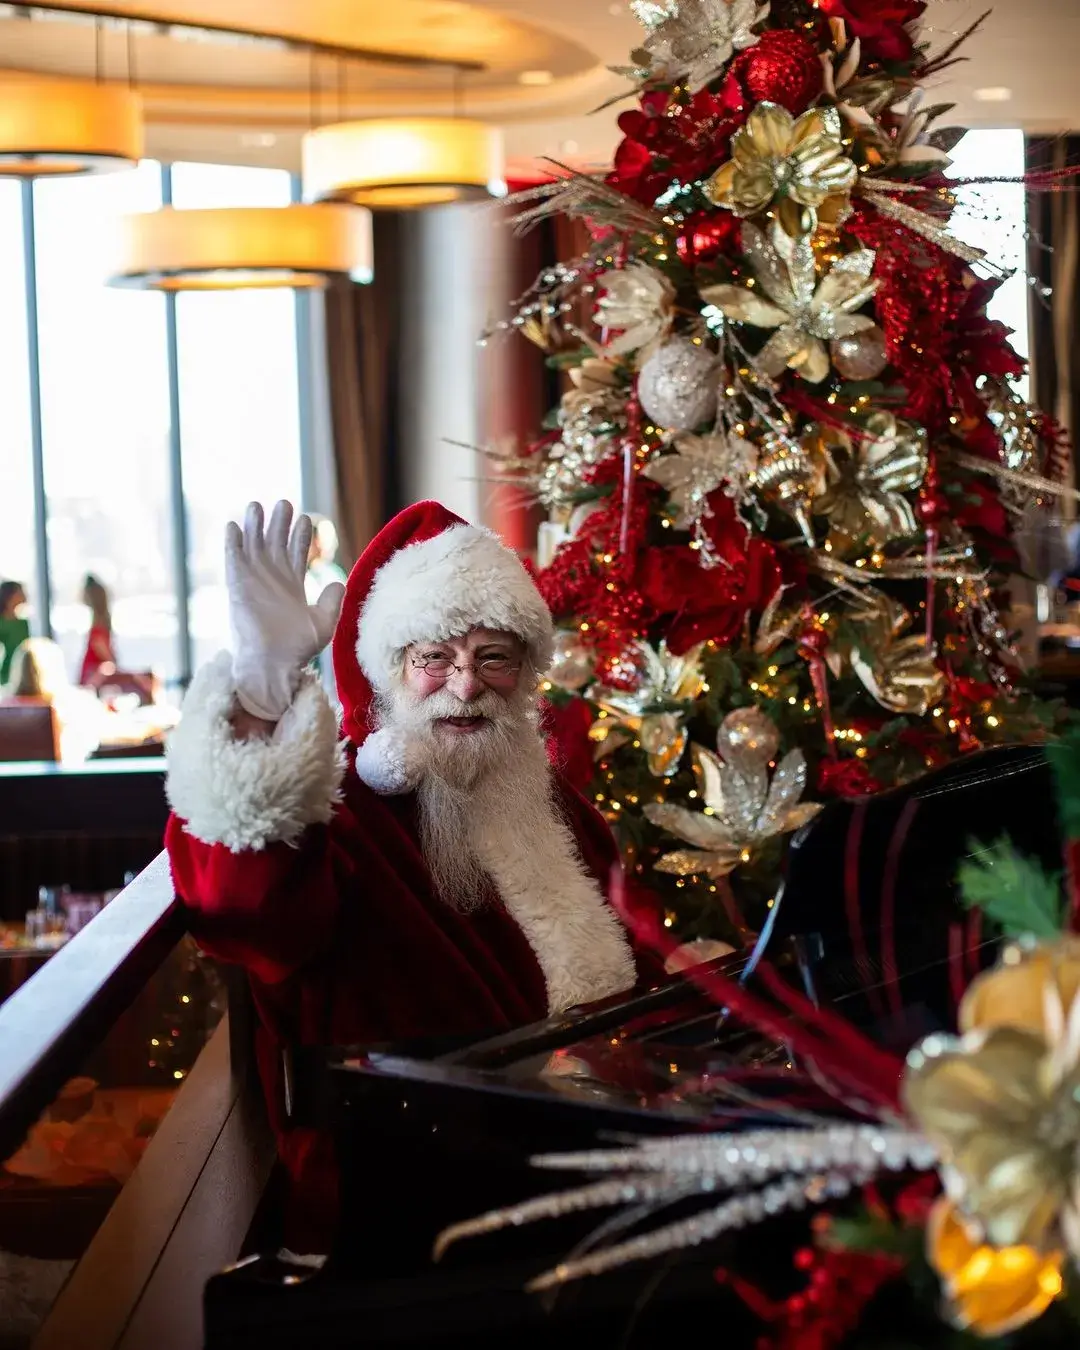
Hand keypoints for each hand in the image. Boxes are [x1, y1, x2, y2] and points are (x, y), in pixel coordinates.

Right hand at [226, 501, 344, 720]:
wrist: (274, 665)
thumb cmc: (298, 650)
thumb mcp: (324, 623)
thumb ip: (332, 602)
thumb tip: (337, 582)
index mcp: (292, 585)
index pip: (295, 552)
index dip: (300, 535)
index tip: (306, 518)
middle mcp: (272, 580)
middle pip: (274, 542)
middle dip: (279, 523)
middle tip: (284, 503)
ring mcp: (253, 581)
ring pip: (253, 546)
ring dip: (254, 526)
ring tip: (257, 505)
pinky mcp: (237, 587)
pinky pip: (233, 560)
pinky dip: (232, 543)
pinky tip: (233, 525)